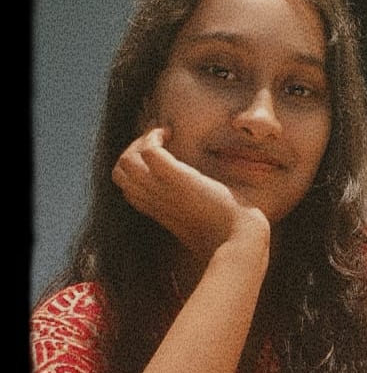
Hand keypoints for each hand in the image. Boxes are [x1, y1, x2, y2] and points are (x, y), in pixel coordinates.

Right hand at [112, 127, 269, 263]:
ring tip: (165, 137)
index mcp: (161, 213)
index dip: (137, 169)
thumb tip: (204, 200)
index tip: (160, 157)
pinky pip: (149, 152)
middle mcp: (157, 202)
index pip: (127, 187)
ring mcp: (165, 191)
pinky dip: (153, 137)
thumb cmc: (231, 234)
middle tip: (160, 142)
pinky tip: (171, 134)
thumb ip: (196, 210)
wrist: (241, 239)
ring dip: (140, 142)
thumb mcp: (206, 221)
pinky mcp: (179, 180)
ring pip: (125, 162)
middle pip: (119, 173)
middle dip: (133, 151)